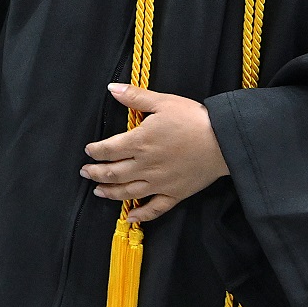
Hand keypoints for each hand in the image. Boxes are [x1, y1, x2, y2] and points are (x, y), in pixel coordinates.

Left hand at [81, 83, 229, 222]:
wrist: (222, 141)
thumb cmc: (193, 119)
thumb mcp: (164, 102)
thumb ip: (136, 97)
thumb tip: (112, 89)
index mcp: (140, 142)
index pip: (108, 150)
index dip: (95, 151)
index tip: (89, 150)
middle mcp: (145, 166)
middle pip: (112, 173)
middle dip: (95, 173)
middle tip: (85, 172)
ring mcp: (158, 183)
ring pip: (127, 192)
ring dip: (109, 192)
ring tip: (99, 191)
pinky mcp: (174, 194)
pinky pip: (154, 209)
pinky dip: (140, 215)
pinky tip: (130, 217)